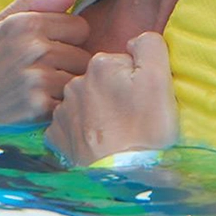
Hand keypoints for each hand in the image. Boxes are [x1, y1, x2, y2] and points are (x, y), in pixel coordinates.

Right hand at [0, 0, 90, 128]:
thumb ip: (33, 4)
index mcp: (26, 24)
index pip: (80, 26)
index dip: (67, 38)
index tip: (50, 48)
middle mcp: (34, 49)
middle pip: (83, 55)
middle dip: (69, 64)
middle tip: (45, 72)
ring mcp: (38, 80)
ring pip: (78, 80)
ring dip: (66, 87)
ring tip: (43, 90)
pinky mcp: (39, 108)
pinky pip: (69, 103)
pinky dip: (59, 106)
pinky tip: (40, 105)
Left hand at [45, 31, 178, 165]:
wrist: (126, 175)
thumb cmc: (147, 129)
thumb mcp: (159, 79)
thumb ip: (149, 46)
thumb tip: (134, 41)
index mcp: (100, 65)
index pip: (122, 63)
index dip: (135, 81)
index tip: (143, 100)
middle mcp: (75, 83)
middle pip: (101, 82)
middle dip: (114, 94)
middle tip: (132, 118)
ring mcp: (63, 111)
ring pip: (85, 103)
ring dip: (98, 113)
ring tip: (116, 133)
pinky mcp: (56, 136)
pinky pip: (69, 126)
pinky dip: (82, 132)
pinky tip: (97, 143)